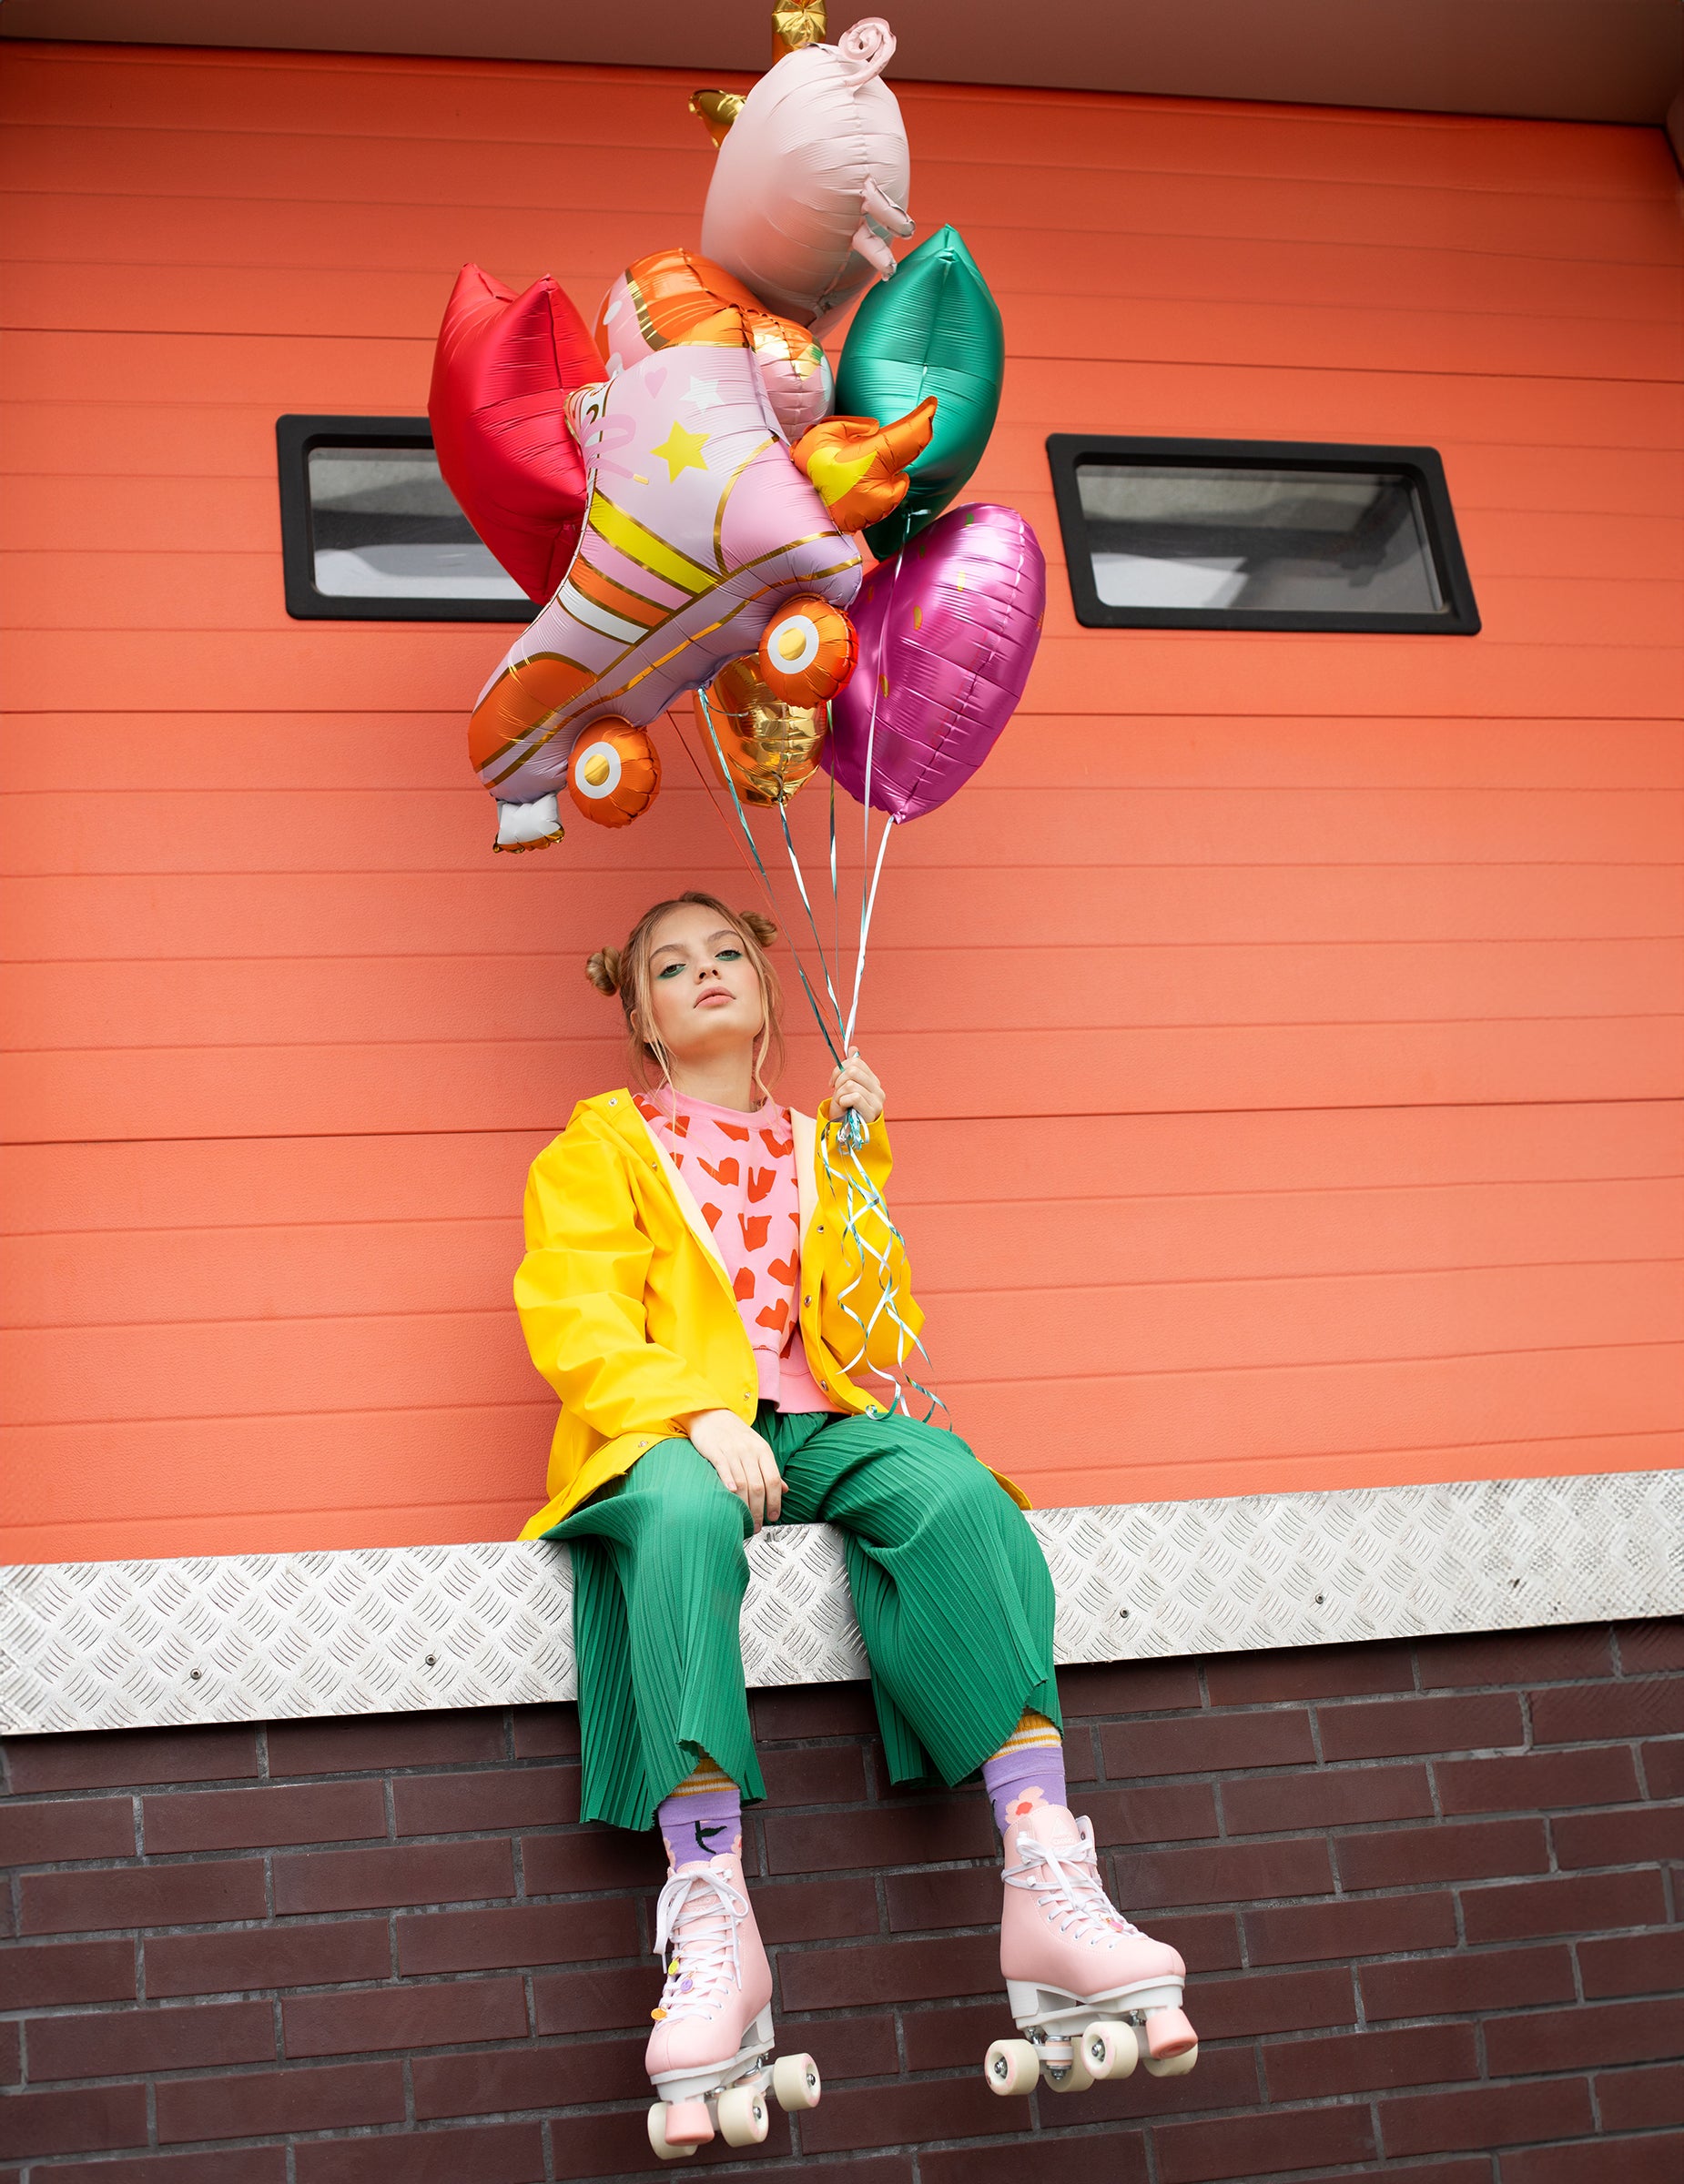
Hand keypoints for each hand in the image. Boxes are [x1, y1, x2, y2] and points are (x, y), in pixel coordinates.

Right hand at [685, 1409, 784, 1529]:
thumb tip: (784, 1490)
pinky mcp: (714, 1451)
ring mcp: (732, 1451)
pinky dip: (728, 1483)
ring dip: (744, 1506)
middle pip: (758, 1486)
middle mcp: (749, 1451)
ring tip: (744, 1520)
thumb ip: (770, 1469)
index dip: (775, 1501)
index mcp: (763, 1450)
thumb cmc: (735, 1434)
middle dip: (758, 1510)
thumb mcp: (758, 1448)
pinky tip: (731, 1496)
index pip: (773, 1480)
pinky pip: (723, 1469)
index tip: (774, 1516)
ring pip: (742, 1483)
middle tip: (757, 1525)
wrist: (711, 1413)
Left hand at [829, 1049, 883, 1126]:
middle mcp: (878, 1089)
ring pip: (851, 1084)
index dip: (840, 1069)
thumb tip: (853, 1048)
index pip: (856, 1062)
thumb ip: (851, 1068)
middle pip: (853, 1071)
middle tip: (836, 1092)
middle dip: (838, 1080)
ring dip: (839, 1094)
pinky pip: (854, 1097)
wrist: (846, 1131)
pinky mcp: (872, 1112)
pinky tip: (844, 1107)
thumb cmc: (846, 1109)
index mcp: (873, 1081)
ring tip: (841, 1102)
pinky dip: (843, 1101)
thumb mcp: (846, 1087)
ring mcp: (877, 1101)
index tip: (833, 1081)